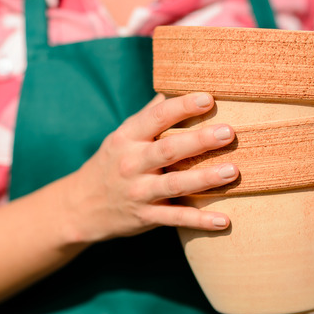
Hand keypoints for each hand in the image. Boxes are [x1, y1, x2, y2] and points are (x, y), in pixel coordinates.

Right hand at [67, 93, 238, 241]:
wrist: (81, 206)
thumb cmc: (110, 164)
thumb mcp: (120, 137)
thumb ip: (145, 117)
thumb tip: (169, 92)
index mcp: (127, 138)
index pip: (156, 117)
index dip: (182, 107)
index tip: (208, 98)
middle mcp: (132, 163)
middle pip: (168, 150)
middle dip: (199, 140)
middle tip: (228, 133)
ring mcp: (138, 192)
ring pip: (175, 184)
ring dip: (205, 178)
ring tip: (232, 171)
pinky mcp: (145, 216)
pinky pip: (176, 218)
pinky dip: (200, 221)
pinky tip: (224, 220)